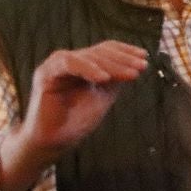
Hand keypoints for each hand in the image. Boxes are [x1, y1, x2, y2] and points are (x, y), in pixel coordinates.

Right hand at [0, 41, 147, 190]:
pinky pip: (69, 63)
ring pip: (88, 56)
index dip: (125, 51)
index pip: (106, 50)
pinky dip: (88, 69)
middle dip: (124, 59)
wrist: (55, 140)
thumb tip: (137, 64)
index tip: (145, 56)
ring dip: (112, 64)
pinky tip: (104, 78)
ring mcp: (57, 65)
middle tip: (142, 66)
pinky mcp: (46, 73)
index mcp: (84, 64)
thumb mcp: (104, 95)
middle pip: (100, 52)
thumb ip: (116, 79)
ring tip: (131, 74)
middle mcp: (70, 61)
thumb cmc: (78, 119)